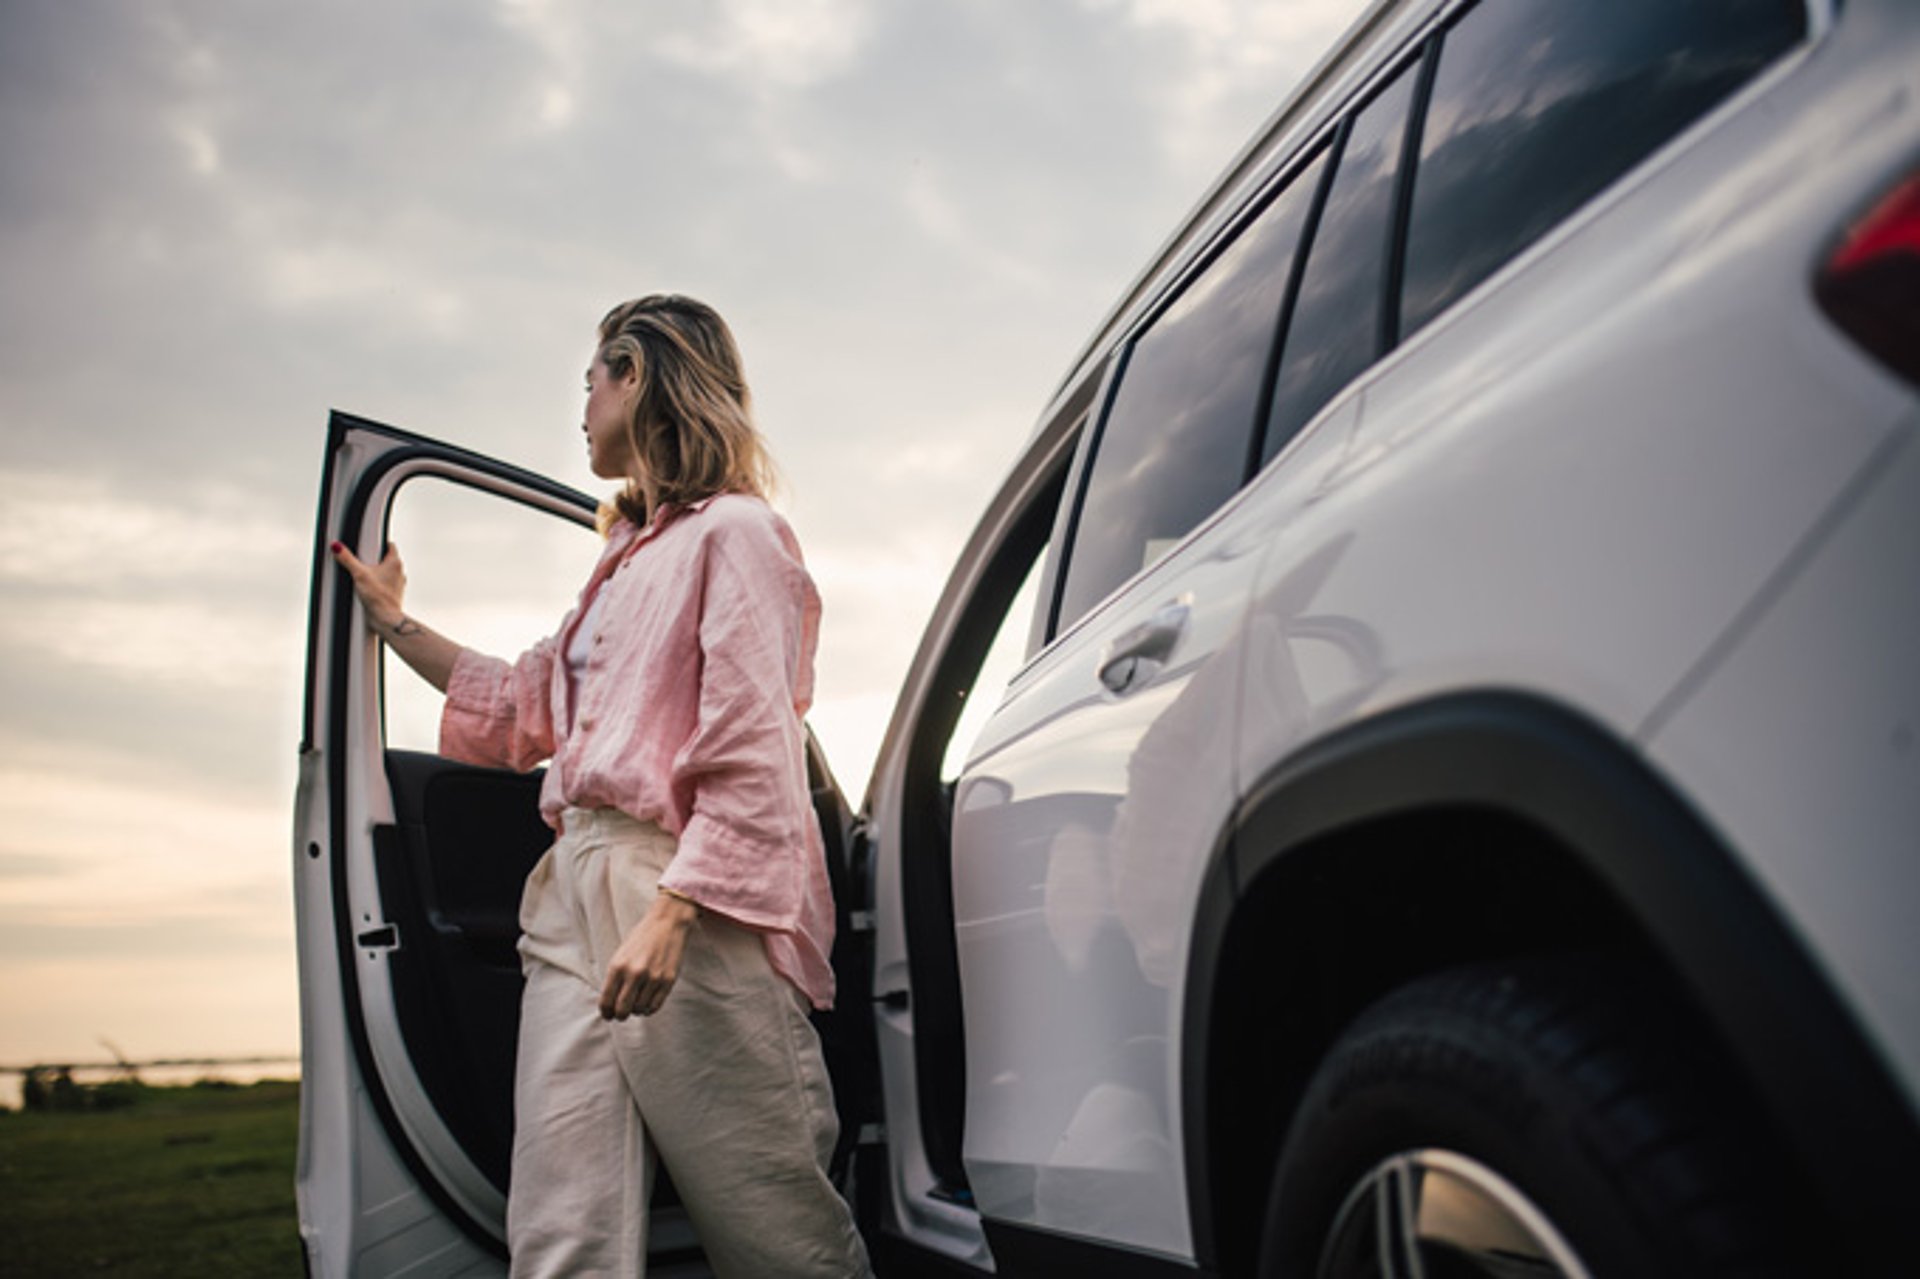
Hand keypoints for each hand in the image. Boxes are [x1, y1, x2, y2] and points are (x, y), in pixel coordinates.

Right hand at [331, 540, 407, 630]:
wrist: (385, 619)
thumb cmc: (378, 598)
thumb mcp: (358, 574)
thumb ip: (347, 559)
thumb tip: (337, 547)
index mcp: (395, 563)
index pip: (390, 545)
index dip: (379, 543)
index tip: (369, 545)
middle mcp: (399, 572)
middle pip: (386, 559)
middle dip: (374, 560)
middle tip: (362, 562)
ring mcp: (397, 584)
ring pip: (386, 573)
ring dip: (375, 574)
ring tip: (362, 577)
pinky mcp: (392, 595)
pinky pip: (384, 585)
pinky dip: (376, 585)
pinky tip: (366, 590)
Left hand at [599, 892, 699, 1019]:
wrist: (667, 923)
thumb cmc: (642, 939)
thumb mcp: (621, 955)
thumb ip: (614, 978)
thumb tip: (610, 1003)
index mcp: (618, 966)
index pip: (606, 1000)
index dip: (605, 1012)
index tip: (608, 1015)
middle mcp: (634, 973)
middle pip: (622, 1010)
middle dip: (619, 1015)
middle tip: (621, 1014)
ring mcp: (653, 978)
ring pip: (639, 1010)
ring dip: (636, 1011)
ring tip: (636, 1002)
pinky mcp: (668, 981)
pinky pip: (655, 1006)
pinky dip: (649, 1010)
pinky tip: (647, 1004)